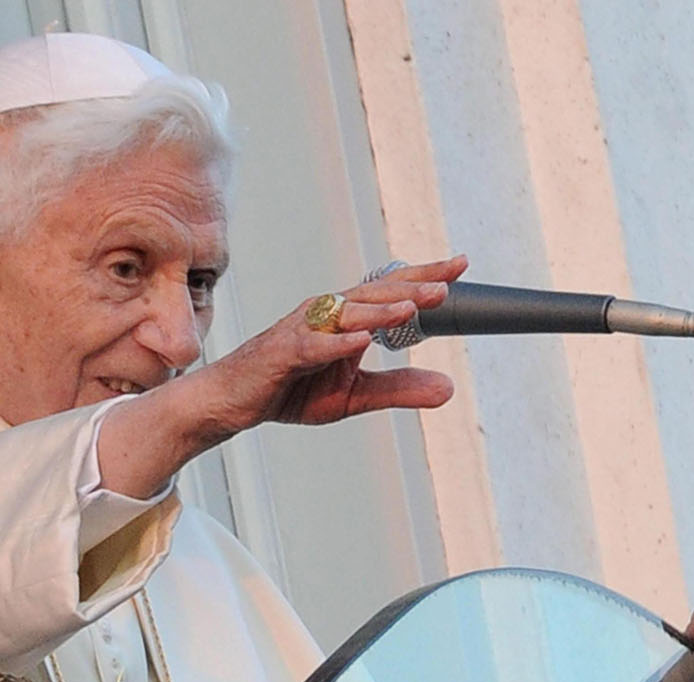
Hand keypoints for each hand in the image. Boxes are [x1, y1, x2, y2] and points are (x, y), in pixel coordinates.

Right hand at [99, 256, 466, 497]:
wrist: (232, 403)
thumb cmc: (289, 390)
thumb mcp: (354, 395)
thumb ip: (398, 389)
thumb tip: (449, 389)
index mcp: (345, 318)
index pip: (390, 292)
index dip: (424, 278)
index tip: (461, 266)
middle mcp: (325, 314)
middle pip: (374, 293)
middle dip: (412, 286)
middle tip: (449, 281)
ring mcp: (302, 330)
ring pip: (347, 314)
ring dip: (380, 310)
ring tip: (413, 307)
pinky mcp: (281, 354)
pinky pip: (313, 346)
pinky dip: (337, 343)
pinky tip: (362, 341)